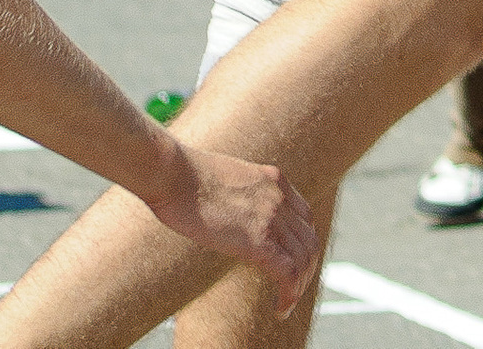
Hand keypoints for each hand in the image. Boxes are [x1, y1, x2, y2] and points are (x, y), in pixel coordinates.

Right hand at [139, 129, 317, 310]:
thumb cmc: (183, 176)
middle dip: (305, 271)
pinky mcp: (257, 240)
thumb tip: (227, 213)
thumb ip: (237, 194)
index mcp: (272, 178)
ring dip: (299, 287)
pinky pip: (289, 272)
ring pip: (304, 259)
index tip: (291, 264)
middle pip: (309, 240)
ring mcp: (271, 216)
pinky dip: (290, 294)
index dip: (302, 244)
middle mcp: (279, 196)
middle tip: (290, 291)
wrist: (172, 173)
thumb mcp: (224, 179)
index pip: (305, 217)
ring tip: (285, 305)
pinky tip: (280, 309)